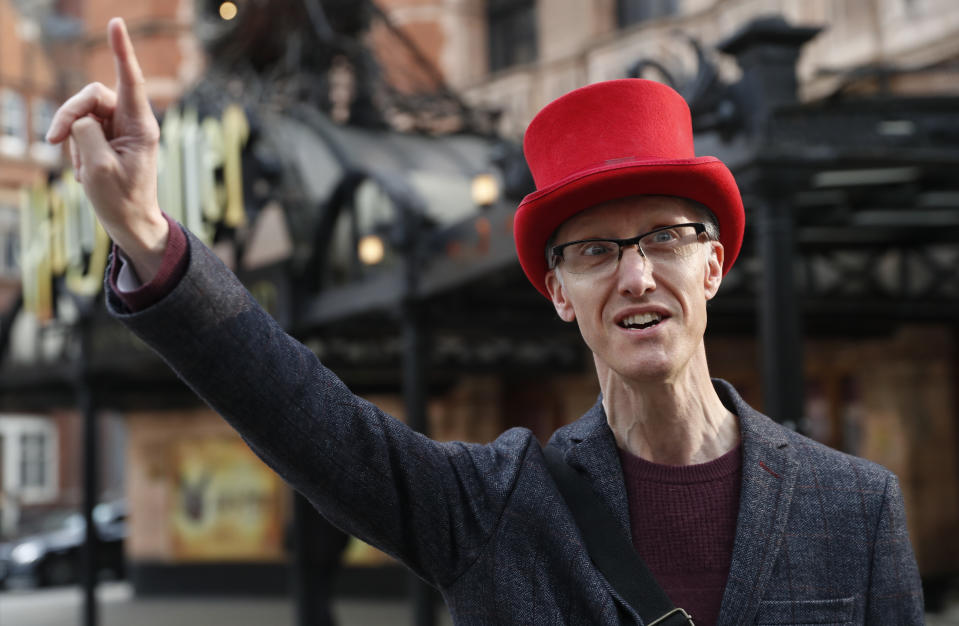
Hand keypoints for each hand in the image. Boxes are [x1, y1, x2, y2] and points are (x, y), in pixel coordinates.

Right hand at [46, 17, 167, 281]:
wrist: (129, 222)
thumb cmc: (121, 199)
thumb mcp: (98, 168)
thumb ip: (86, 133)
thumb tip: (80, 117)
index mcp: (142, 126)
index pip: (130, 80)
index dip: (121, 51)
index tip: (115, 23)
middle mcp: (133, 121)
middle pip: (92, 96)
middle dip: (69, 115)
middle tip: (53, 141)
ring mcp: (120, 128)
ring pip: (82, 113)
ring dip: (72, 138)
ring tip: (78, 169)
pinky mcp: (108, 137)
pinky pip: (81, 129)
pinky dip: (74, 148)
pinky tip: (82, 171)